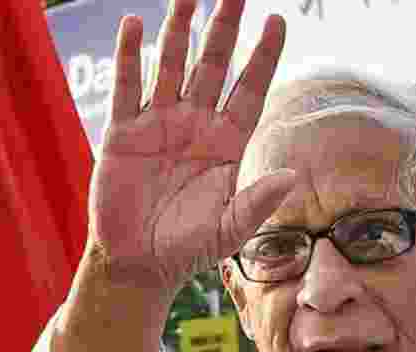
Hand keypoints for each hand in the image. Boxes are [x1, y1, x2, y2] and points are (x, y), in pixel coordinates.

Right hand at [89, 0, 295, 294]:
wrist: (138, 263)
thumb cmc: (189, 248)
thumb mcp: (229, 230)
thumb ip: (256, 202)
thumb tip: (292, 177)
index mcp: (227, 142)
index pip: (250, 88)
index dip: (263, 55)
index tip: (278, 19)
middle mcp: (196, 124)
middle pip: (214, 65)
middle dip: (224, 27)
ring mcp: (159, 124)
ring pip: (171, 65)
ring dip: (179, 29)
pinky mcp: (123, 133)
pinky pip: (127, 87)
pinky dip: (130, 57)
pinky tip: (136, 25)